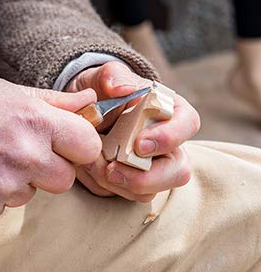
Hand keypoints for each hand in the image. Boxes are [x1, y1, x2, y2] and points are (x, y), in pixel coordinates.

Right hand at [0, 78, 101, 223]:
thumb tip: (90, 101)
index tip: (66, 143)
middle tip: (22, 153)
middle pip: (65, 179)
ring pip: (31, 193)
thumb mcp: (8, 93)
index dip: (79, 145)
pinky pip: (5, 207)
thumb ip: (54, 101)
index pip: (87, 146)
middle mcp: (26, 156)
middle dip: (49, 169)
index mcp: (36, 122)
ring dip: (18, 181)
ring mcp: (6, 185)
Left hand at [66, 61, 200, 201]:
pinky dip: (106, 186)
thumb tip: (121, 87)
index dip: (170, 137)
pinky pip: (125, 195)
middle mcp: (166, 144)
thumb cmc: (103, 90)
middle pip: (177, 171)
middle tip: (113, 169)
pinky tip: (89, 170)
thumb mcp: (105, 77)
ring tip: (93, 166)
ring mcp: (150, 167)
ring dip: (120, 184)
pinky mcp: (131, 182)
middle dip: (146, 177)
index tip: (140, 144)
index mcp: (170, 112)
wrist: (83, 109)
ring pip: (150, 191)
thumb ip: (113, 76)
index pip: (188, 124)